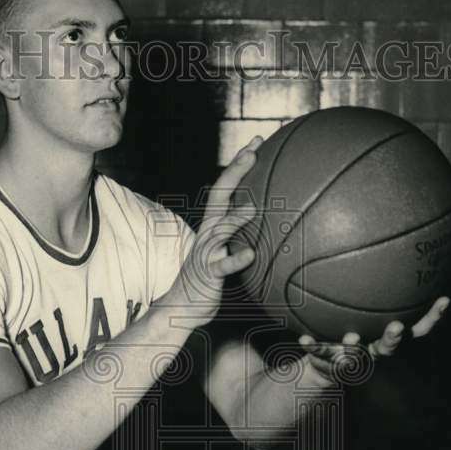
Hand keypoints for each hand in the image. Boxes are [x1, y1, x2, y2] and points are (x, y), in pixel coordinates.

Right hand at [163, 135, 261, 326]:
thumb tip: (268, 223)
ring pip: (220, 230)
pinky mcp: (208, 274)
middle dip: (235, 172)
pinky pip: (223, 266)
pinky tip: (251, 255)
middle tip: (253, 152)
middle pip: (219, 195)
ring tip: (253, 207)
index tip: (257, 142)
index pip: (226, 187)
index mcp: (213, 224)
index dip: (239, 164)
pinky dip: (236, 259)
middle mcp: (208, 232)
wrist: (182, 307)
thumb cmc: (208, 280)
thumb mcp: (225, 252)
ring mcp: (206, 252)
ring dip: (235, 218)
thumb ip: (241, 238)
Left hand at [298, 296, 450, 384]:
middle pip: (391, 348)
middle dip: (395, 338)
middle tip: (396, 327)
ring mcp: (351, 358)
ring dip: (355, 347)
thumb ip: (373, 283)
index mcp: (387, 336)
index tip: (444, 299)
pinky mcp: (327, 361)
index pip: (418, 328)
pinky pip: (319, 352)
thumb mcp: (363, 305)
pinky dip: (313, 345)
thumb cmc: (350, 325)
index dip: (433, 317)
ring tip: (351, 338)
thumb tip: (378, 240)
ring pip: (356, 357)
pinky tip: (304, 337)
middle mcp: (373, 349)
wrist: (324, 361)